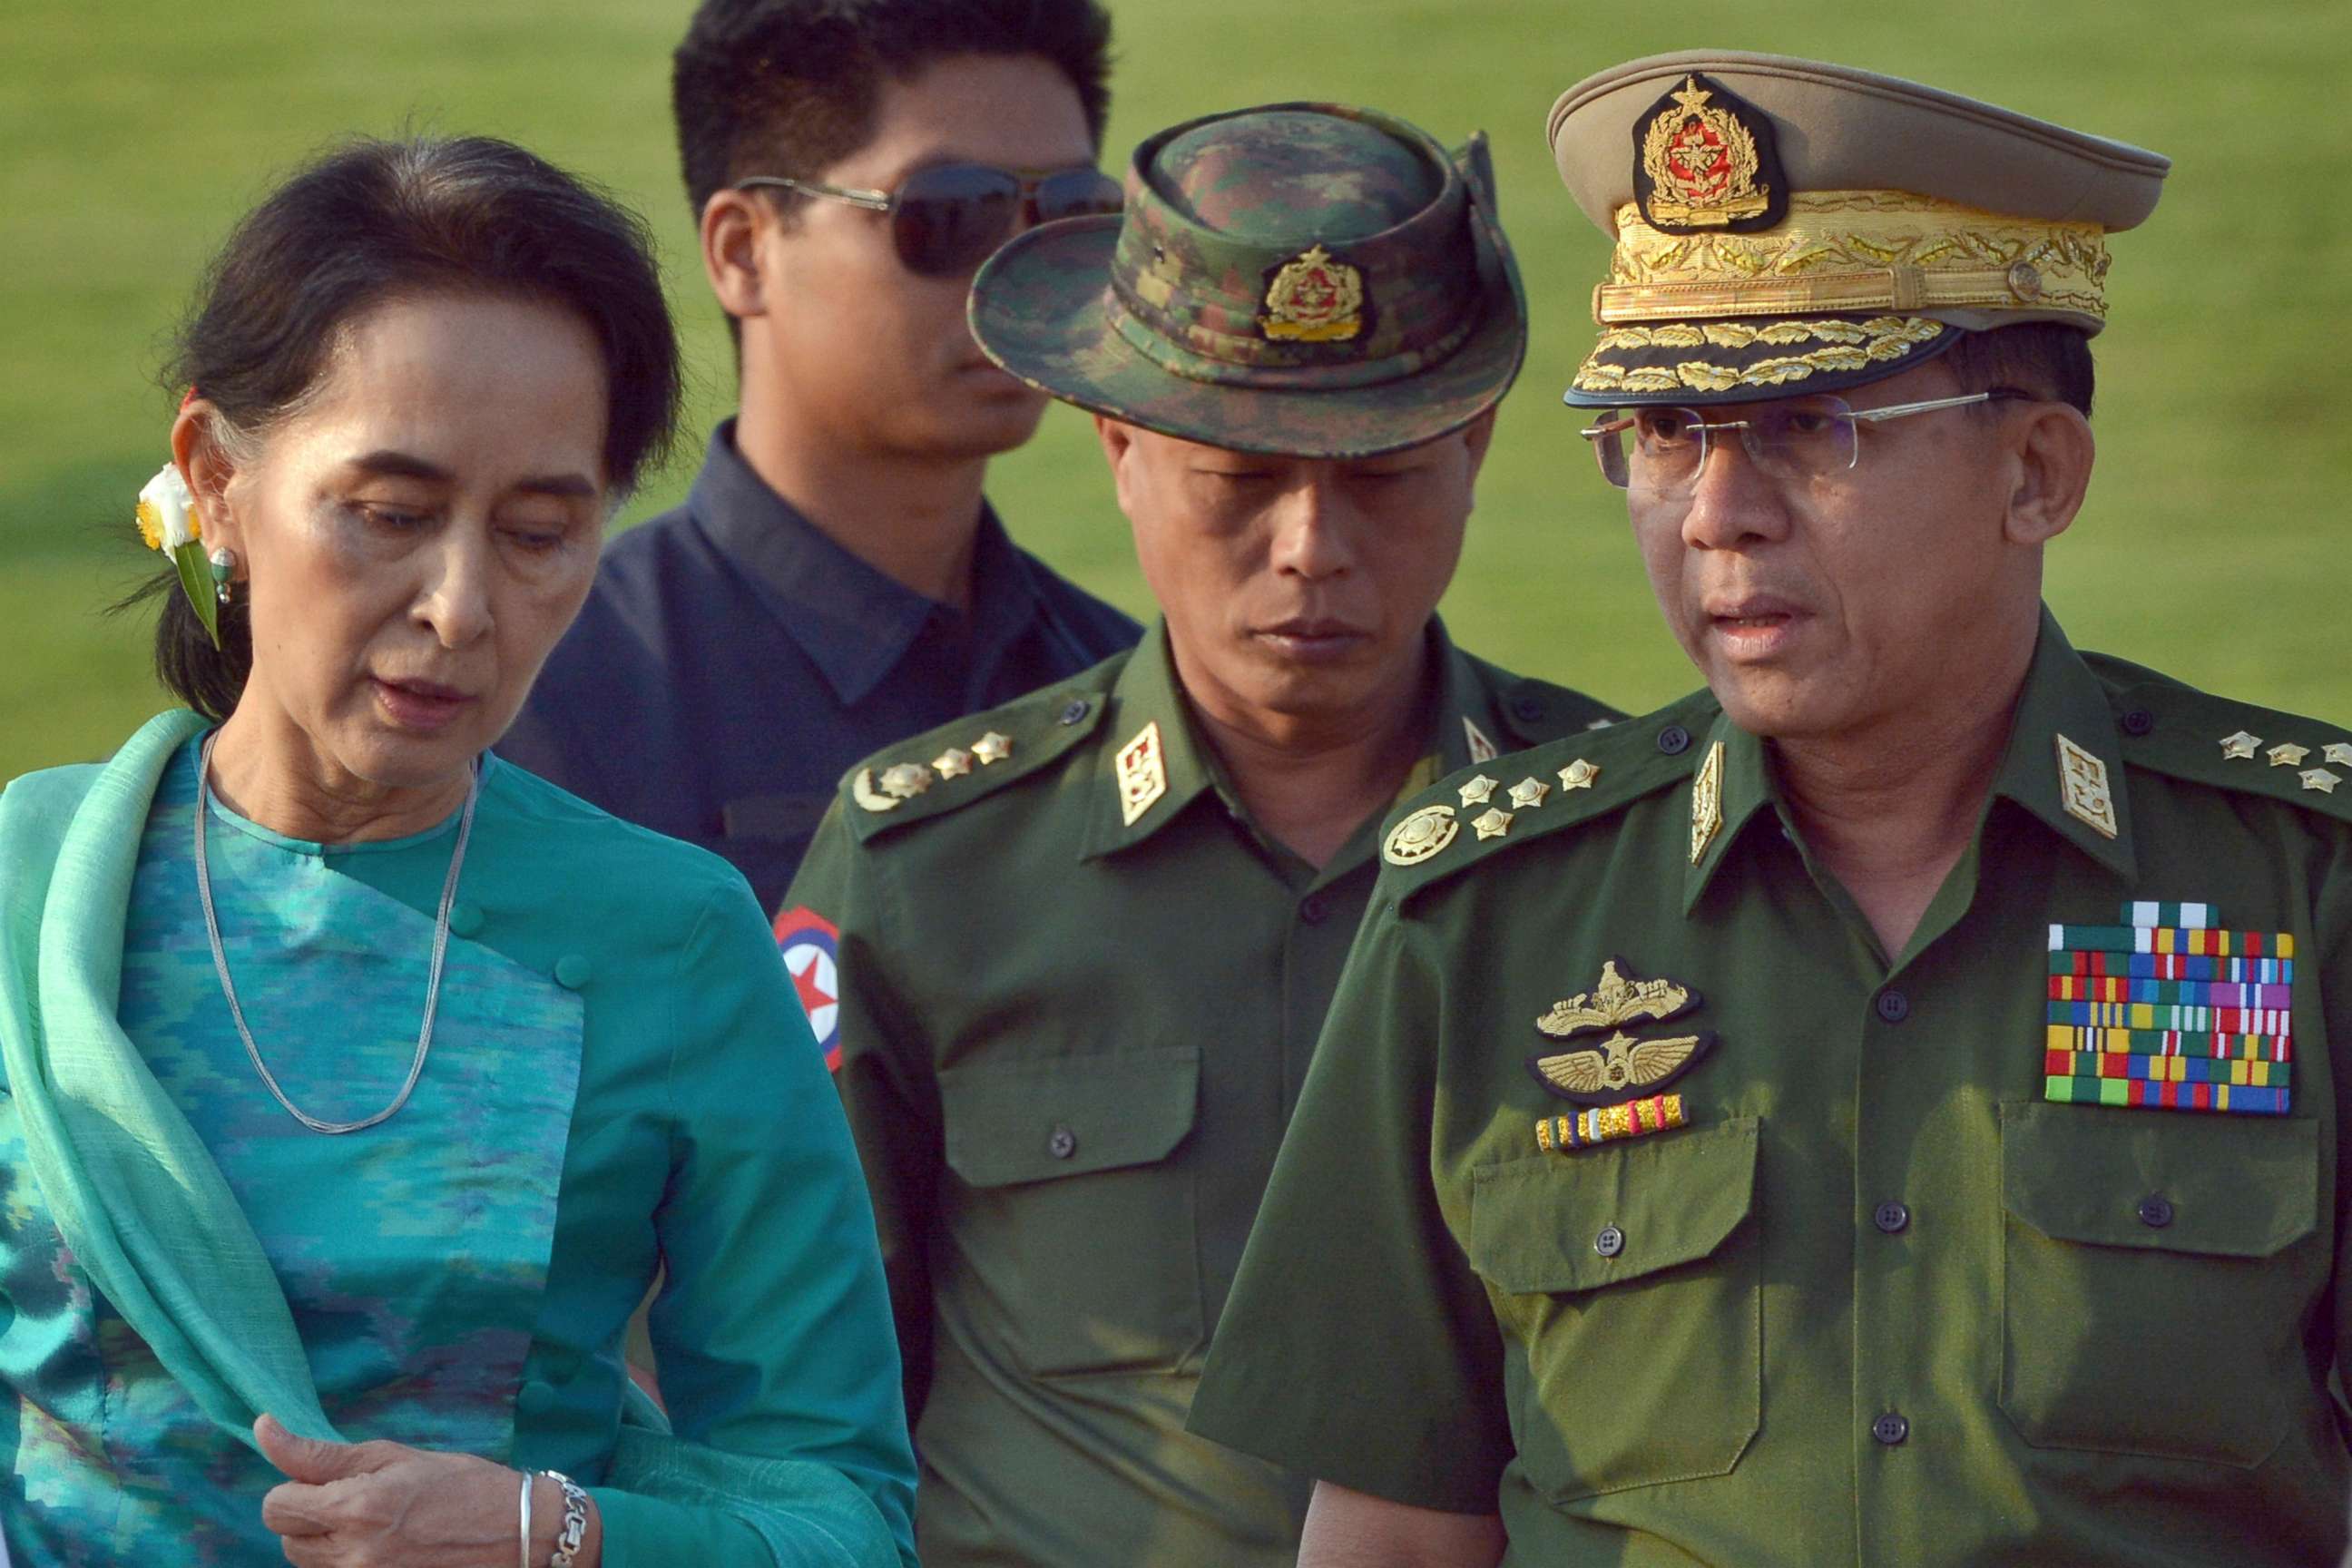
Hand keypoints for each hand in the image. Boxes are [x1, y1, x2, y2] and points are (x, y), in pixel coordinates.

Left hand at [256, 1413, 562, 1566]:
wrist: (516, 1533)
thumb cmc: (461, 1483)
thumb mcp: (394, 1456)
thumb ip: (321, 1453)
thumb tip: (263, 1428)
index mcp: (356, 1508)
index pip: (275, 1506)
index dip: (294, 1486)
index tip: (326, 1479)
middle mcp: (353, 1554)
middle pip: (285, 1538)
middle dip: (308, 1515)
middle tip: (355, 1498)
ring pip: (306, 1562)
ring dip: (324, 1541)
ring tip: (373, 1523)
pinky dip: (346, 1560)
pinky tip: (383, 1546)